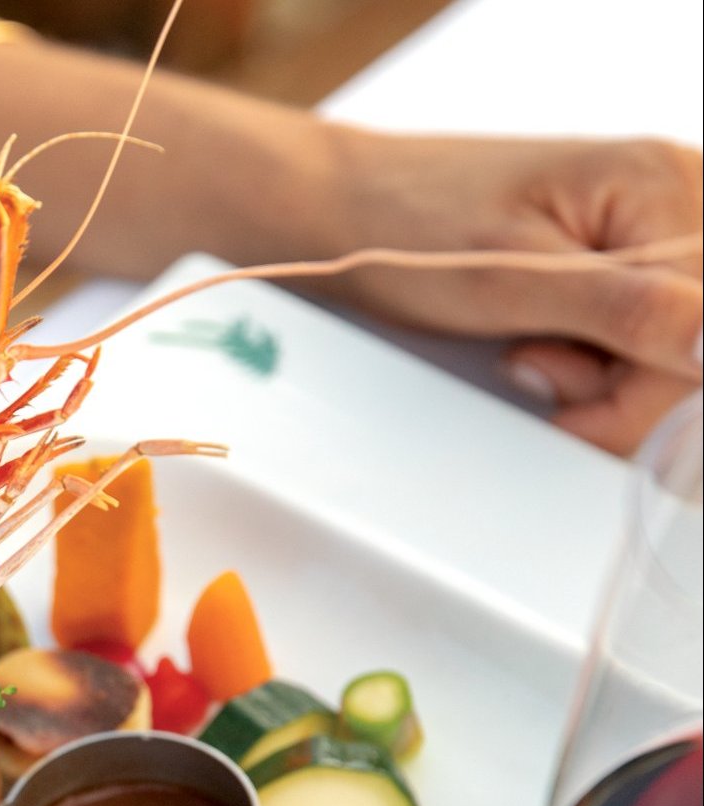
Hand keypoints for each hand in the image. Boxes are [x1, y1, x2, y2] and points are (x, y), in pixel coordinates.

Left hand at [322, 130, 701, 454]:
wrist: (349, 209)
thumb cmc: (409, 231)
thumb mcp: (511, 284)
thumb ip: (626, 313)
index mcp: (663, 185)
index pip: (703, 333)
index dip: (639, 395)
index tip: (565, 407)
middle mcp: (678, 196)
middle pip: (695, 345)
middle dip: (617, 385)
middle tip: (533, 363)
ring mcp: (655, 227)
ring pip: (670, 350)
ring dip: (601, 376)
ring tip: (530, 347)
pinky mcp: (626, 258)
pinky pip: (641, 335)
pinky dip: (593, 359)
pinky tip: (545, 343)